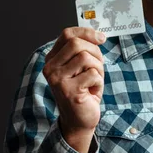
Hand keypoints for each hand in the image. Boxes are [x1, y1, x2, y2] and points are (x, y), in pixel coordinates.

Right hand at [42, 27, 105, 152]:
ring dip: (98, 68)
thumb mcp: (83, 66)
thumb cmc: (84, 90)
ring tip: (94, 81)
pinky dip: (99, 81)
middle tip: (98, 66)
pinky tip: (92, 91)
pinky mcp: (68, 91)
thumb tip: (99, 36)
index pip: (67, 35)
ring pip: (86, 58)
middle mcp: (50, 68)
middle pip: (76, 43)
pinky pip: (92, 74)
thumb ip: (85, 50)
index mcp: (52, 59)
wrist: (80, 120)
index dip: (86, 32)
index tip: (101, 38)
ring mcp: (57, 80)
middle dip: (95, 52)